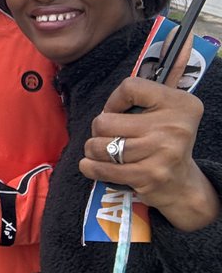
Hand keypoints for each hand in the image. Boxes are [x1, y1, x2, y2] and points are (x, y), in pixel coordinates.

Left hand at [84, 75, 219, 230]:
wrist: (183, 184)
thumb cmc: (163, 142)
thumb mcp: (163, 111)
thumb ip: (137, 100)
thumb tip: (104, 111)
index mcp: (179, 104)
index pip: (130, 87)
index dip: (114, 101)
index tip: (118, 113)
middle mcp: (174, 127)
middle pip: (105, 121)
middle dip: (98, 130)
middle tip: (109, 136)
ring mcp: (163, 153)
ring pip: (99, 146)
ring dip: (94, 150)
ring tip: (104, 151)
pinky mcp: (150, 176)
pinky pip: (102, 169)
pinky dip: (90, 167)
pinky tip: (91, 165)